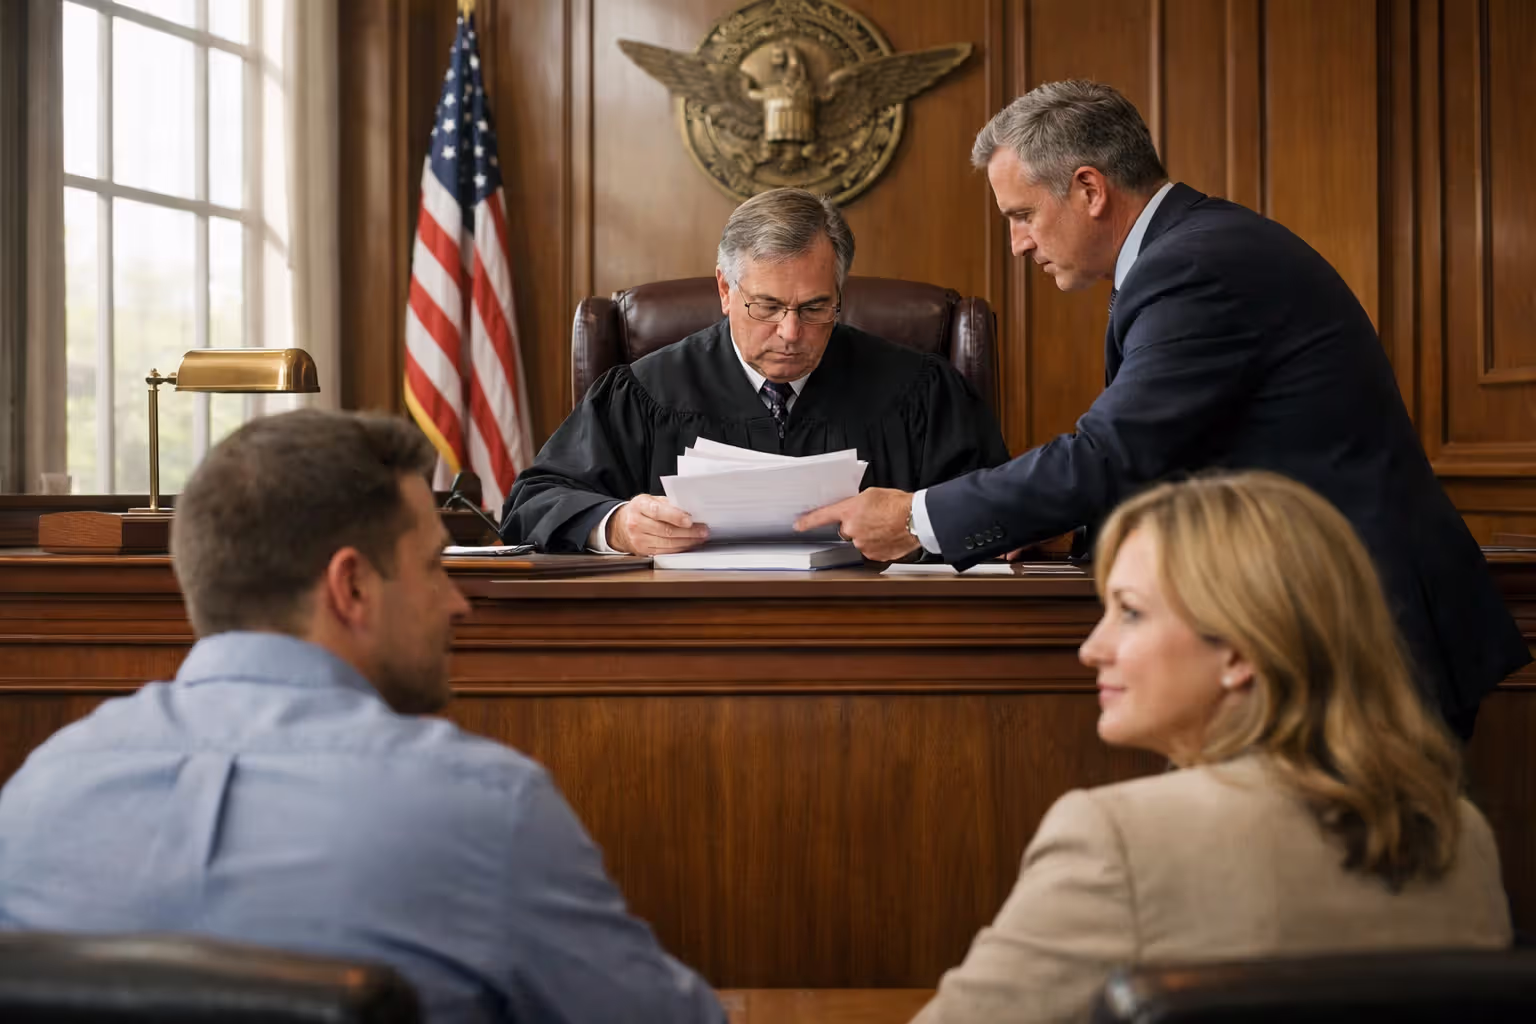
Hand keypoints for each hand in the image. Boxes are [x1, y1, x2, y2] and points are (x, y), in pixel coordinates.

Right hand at [608, 495, 708, 555]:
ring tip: (700, 538)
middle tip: (703, 530)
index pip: (658, 512)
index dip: (675, 516)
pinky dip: (679, 548)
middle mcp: (636, 523)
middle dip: (688, 532)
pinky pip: (665, 551)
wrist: (621, 525)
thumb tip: (690, 510)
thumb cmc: (641, 510)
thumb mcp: (651, 500)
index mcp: (639, 506)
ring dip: (687, 542)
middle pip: (666, 530)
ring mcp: (638, 539)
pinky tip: (689, 544)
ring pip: (667, 543)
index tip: (690, 520)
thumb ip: (668, 504)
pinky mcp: (643, 551)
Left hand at [794, 487, 919, 561]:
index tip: (798, 525)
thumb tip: (853, 510)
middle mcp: (852, 530)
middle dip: (856, 526)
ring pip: (860, 541)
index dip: (808, 521)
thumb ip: (856, 504)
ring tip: (885, 526)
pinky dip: (878, 544)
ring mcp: (863, 545)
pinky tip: (888, 535)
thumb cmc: (898, 504)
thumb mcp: (871, 494)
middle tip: (873, 519)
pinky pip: (872, 550)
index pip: (822, 517)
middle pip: (846, 531)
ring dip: (869, 535)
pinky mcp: (874, 555)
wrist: (916, 518)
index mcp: (849, 511)